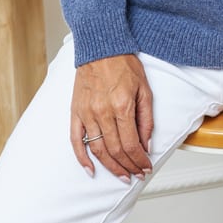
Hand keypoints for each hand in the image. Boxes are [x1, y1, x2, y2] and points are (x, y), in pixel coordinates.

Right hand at [71, 54, 153, 180]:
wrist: (101, 47)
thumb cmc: (124, 64)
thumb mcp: (144, 89)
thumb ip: (146, 119)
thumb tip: (146, 144)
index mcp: (122, 106)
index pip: (132, 144)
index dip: (140, 160)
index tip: (145, 167)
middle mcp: (103, 112)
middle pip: (116, 151)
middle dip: (128, 167)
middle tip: (136, 174)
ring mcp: (87, 113)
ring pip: (98, 150)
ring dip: (111, 167)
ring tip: (121, 175)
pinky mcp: (76, 112)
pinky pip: (76, 141)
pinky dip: (83, 158)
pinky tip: (91, 170)